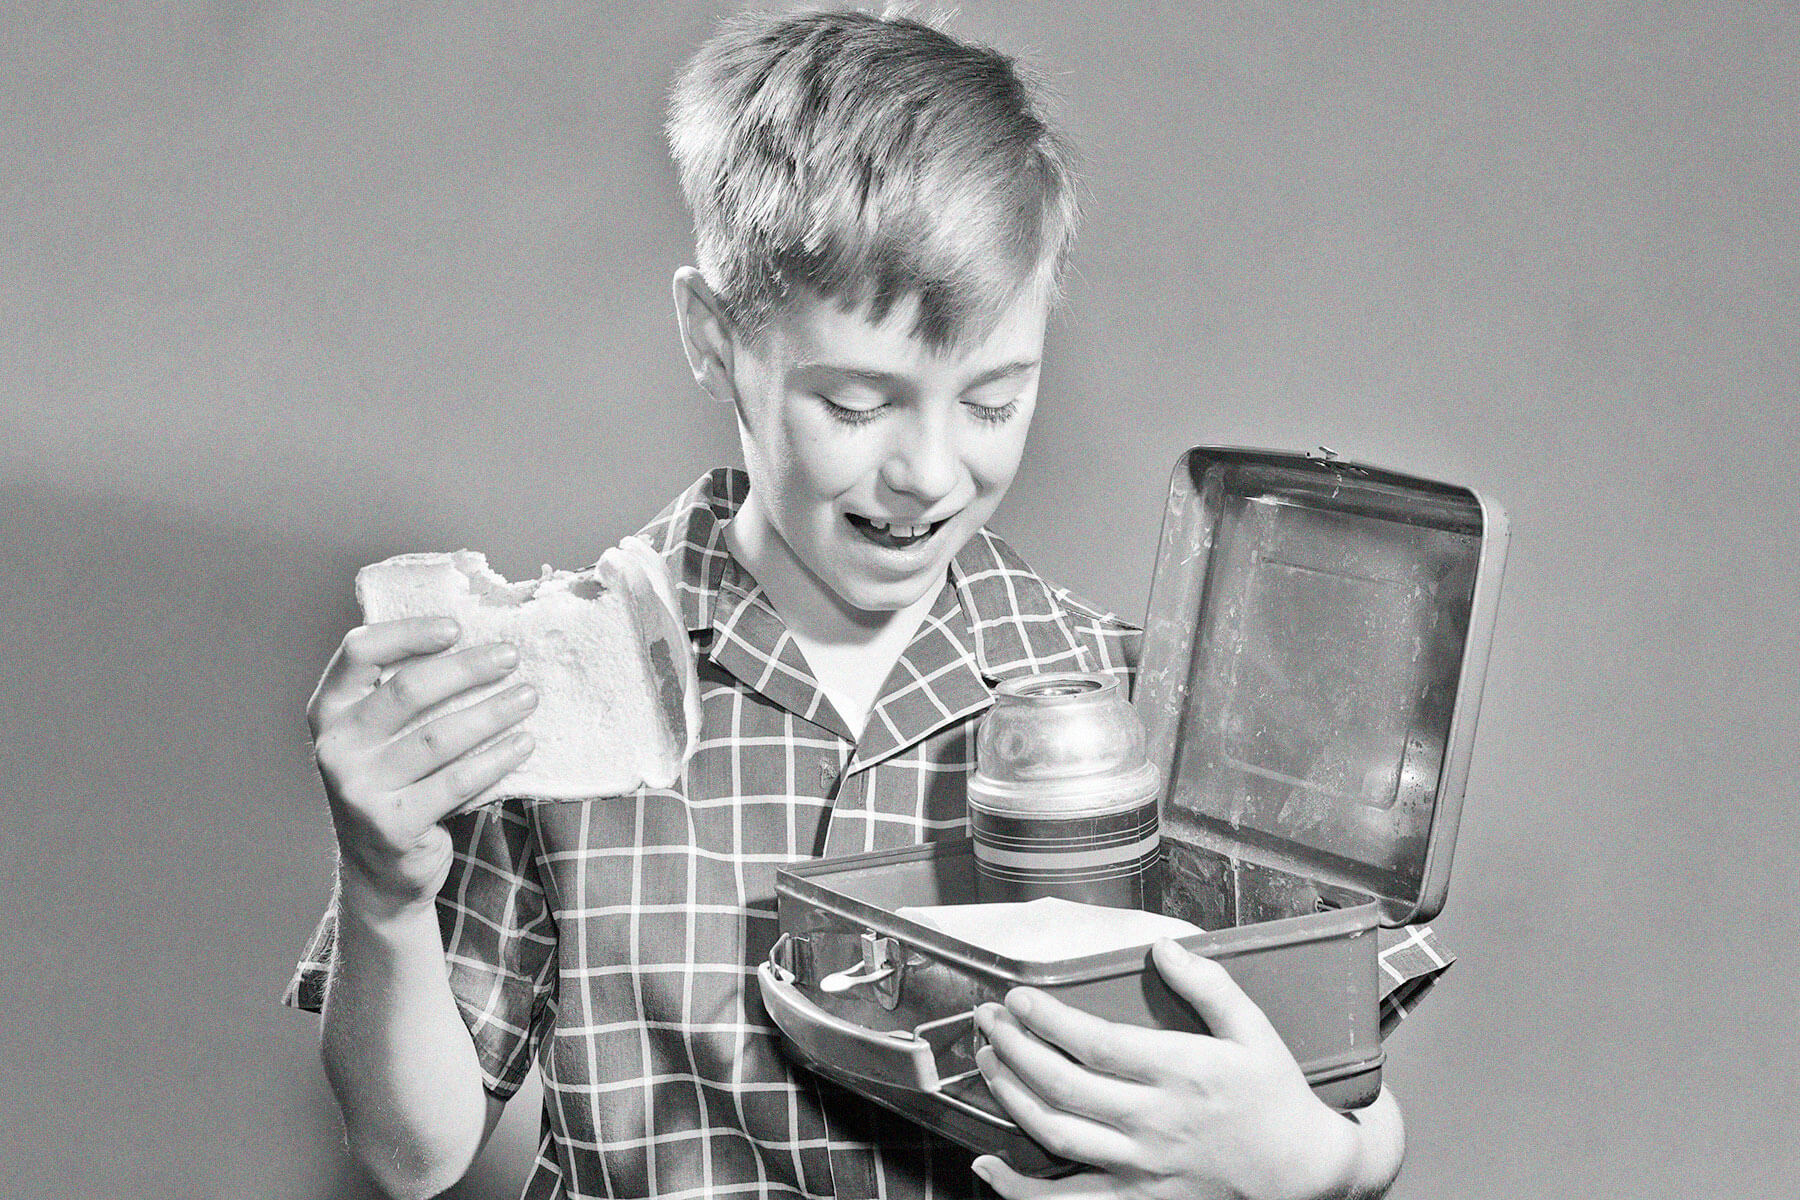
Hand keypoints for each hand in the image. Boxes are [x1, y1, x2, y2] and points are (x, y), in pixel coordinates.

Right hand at [307, 617, 536, 912]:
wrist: (379, 870)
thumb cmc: (392, 784)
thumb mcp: (378, 737)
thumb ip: (398, 694)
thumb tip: (473, 639)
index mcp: (328, 713)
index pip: (358, 652)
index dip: (408, 633)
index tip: (457, 627)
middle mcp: (335, 748)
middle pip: (408, 691)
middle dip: (467, 668)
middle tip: (511, 656)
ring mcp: (359, 789)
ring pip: (439, 737)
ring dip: (492, 712)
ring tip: (527, 696)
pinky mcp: (393, 824)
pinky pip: (457, 782)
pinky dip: (496, 760)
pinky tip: (524, 744)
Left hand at [971, 939, 1400, 1199]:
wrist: (1308, 1175)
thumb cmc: (1278, 1096)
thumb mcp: (1254, 1030)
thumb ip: (1207, 986)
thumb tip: (1162, 945)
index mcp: (1182, 1072)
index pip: (1096, 1044)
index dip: (1047, 1020)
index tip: (1016, 997)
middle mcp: (1156, 1121)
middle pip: (1065, 1086)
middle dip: (1014, 1048)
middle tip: (987, 1021)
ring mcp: (1143, 1167)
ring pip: (1058, 1135)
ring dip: (1011, 1096)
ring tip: (986, 1061)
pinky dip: (1022, 1192)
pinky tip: (988, 1167)